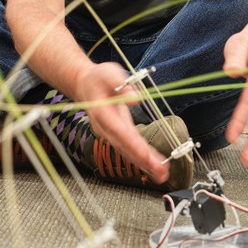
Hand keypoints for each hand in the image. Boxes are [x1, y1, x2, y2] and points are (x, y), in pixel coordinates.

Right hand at [73, 62, 168, 183]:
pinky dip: (143, 158)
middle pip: (126, 147)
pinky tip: (155, 166)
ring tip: (162, 174)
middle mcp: (106, 128)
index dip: (134, 145)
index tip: (147, 156)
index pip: (120, 132)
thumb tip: (136, 98)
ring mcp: (112, 133)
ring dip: (145, 164)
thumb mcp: (108, 73)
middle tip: (160, 172)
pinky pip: (131, 148)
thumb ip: (121, 85)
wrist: (85, 85)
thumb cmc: (97, 78)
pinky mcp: (120, 133)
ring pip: (128, 152)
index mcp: (103, 114)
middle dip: (143, 161)